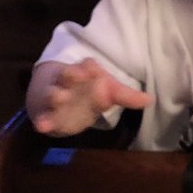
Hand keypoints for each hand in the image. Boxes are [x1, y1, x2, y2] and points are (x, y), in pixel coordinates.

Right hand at [31, 58, 151, 135]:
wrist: (60, 98)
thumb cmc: (87, 91)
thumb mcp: (108, 92)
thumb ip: (126, 96)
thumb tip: (150, 100)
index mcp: (84, 72)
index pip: (88, 66)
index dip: (91, 67)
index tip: (95, 69)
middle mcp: (68, 82)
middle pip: (68, 74)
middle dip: (72, 74)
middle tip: (78, 73)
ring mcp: (55, 97)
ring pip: (54, 93)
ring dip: (56, 95)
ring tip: (60, 97)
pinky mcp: (46, 113)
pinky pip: (42, 117)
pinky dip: (42, 121)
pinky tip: (43, 126)